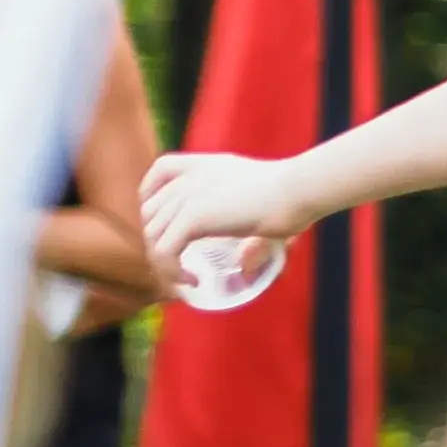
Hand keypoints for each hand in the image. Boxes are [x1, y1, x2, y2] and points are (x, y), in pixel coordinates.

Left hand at [137, 151, 316, 284]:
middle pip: (150, 211)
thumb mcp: (262, 207)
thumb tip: (245, 269)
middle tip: (181, 264)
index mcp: (206, 165)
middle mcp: (190, 176)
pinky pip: (164, 251)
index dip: (152, 198)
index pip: (160, 172)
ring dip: (163, 262)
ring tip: (187, 278)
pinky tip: (192, 281)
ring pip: (152, 235)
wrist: (296, 189)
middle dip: (158, 241)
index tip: (167, 224)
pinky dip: (172, 271)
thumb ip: (252, 234)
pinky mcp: (193, 216)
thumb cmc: (293, 197)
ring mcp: (188, 195)